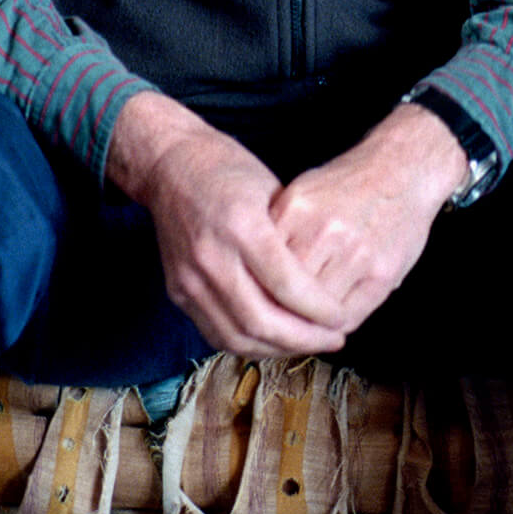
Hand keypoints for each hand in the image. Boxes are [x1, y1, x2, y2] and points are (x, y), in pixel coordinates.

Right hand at [107, 91, 353, 357]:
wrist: (169, 164)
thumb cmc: (228, 168)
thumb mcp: (272, 189)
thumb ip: (292, 238)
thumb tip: (325, 285)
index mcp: (242, 225)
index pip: (287, 286)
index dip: (320, 310)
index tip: (343, 318)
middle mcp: (212, 257)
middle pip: (262, 321)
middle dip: (304, 339)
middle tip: (333, 339)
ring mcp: (190, 278)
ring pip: (238, 337)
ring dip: (277, 349)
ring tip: (308, 344)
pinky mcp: (178, 290)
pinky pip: (216, 333)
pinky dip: (249, 343)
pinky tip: (274, 340)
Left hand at [269, 103, 468, 334]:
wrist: (404, 168)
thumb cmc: (350, 184)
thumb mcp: (305, 193)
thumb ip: (279, 229)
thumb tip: (253, 276)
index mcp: (297, 208)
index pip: (262, 267)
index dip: (256, 291)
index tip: (253, 304)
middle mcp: (323, 230)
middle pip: (286, 293)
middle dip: (279, 313)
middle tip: (274, 324)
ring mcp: (355, 254)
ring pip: (317, 312)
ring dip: (308, 325)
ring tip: (301, 326)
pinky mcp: (381, 273)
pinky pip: (348, 316)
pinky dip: (334, 325)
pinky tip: (329, 320)